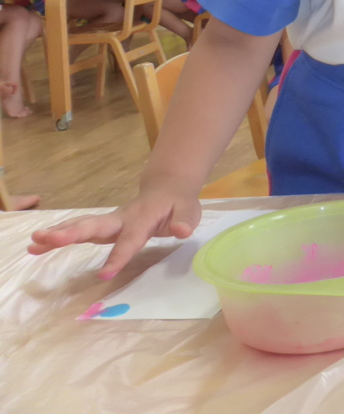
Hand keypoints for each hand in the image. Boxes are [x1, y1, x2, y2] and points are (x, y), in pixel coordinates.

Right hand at [27, 174, 201, 278]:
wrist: (166, 187)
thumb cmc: (177, 203)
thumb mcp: (189, 210)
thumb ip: (184, 220)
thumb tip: (182, 231)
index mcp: (142, 218)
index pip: (130, 239)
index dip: (119, 256)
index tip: (104, 275)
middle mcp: (121, 218)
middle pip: (95, 226)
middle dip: (72, 233)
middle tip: (47, 238)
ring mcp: (109, 221)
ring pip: (81, 226)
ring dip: (58, 234)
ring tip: (33, 243)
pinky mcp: (102, 227)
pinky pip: (78, 231)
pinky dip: (56, 238)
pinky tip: (35, 247)